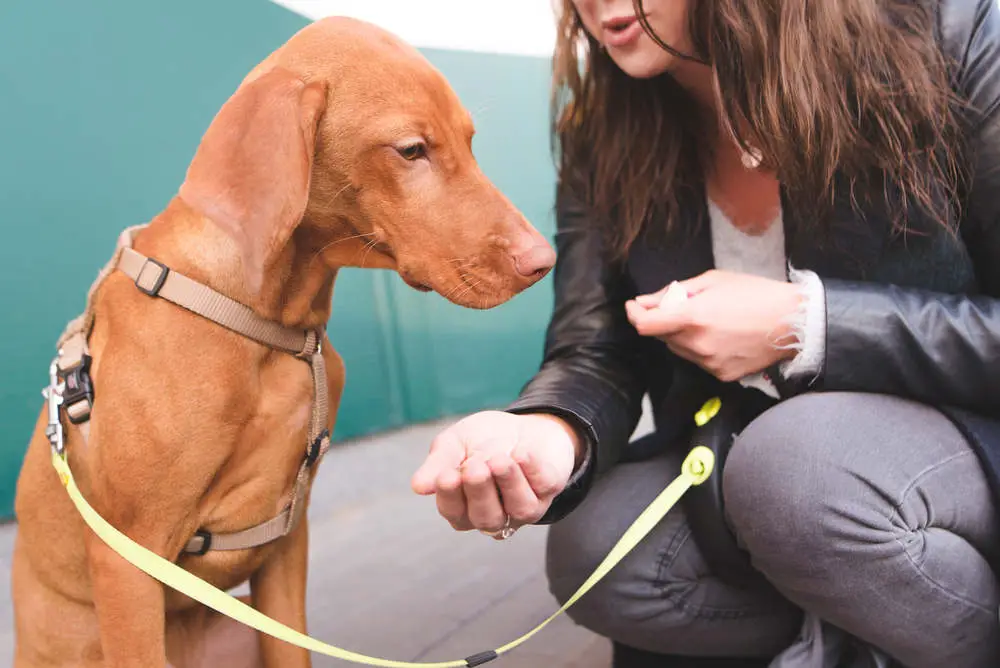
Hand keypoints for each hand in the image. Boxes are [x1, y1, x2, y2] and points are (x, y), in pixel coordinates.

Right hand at [410, 411, 580, 535]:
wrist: (522, 424)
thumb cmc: (482, 440)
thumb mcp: (454, 444)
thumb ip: (438, 463)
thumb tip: (418, 486)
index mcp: (465, 506)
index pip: (454, 512)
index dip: (450, 497)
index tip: (447, 476)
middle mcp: (495, 514)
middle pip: (486, 518)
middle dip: (480, 492)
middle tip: (474, 467)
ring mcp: (525, 506)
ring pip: (519, 508)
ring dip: (508, 483)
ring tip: (499, 459)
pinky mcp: (550, 489)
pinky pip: (544, 485)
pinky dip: (533, 468)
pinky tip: (522, 452)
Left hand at [625, 270, 802, 381]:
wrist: (794, 323)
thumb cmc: (756, 294)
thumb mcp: (713, 281)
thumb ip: (674, 292)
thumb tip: (645, 301)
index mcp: (693, 317)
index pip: (645, 325)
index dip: (634, 314)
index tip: (635, 306)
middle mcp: (697, 344)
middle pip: (661, 336)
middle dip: (662, 321)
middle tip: (681, 306)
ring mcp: (709, 363)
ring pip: (678, 350)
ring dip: (681, 335)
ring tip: (707, 320)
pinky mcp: (721, 375)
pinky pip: (699, 361)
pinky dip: (700, 348)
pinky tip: (721, 336)